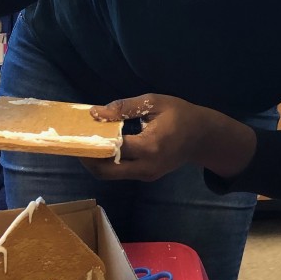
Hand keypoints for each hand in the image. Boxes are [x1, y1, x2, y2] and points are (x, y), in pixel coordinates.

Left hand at [79, 94, 256, 181]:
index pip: (113, 148)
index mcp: (150, 145)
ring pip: (112, 175)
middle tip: (76, 144)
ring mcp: (147, 175)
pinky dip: (109, 162)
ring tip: (87, 144)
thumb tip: (96, 112)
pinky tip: (104, 148)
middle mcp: (147, 166)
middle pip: (106, 171)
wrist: (203, 137)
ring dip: (96, 162)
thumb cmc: (180, 115)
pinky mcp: (147, 177)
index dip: (93, 141)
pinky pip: (122, 172)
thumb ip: (125, 107)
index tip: (78, 132)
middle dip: (87, 159)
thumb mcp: (155, 102)